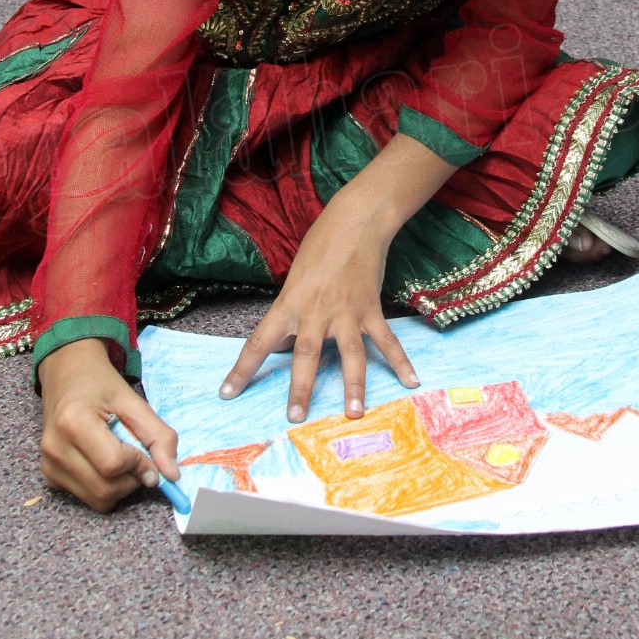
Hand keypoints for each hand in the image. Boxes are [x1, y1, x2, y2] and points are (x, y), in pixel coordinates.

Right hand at [39, 337, 179, 513]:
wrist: (67, 374)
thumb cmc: (101, 384)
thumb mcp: (134, 402)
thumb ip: (158, 436)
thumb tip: (172, 475)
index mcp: (74, 422)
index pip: (114, 464)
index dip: (140, 463)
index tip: (147, 451)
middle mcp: (55, 448)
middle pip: (106, 489)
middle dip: (132, 478)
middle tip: (135, 453)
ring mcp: (48, 465)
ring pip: (99, 500)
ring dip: (120, 485)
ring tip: (119, 455)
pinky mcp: (49, 476)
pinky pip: (88, 498)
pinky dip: (104, 486)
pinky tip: (102, 461)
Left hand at [218, 193, 418, 422]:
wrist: (355, 221)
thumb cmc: (319, 247)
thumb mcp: (295, 280)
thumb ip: (291, 314)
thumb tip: (287, 346)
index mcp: (289, 303)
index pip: (259, 341)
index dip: (241, 370)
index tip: (227, 394)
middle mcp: (315, 311)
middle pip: (306, 355)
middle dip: (300, 388)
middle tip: (295, 417)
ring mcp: (346, 311)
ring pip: (349, 354)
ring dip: (352, 385)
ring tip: (352, 413)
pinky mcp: (371, 308)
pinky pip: (386, 340)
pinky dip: (400, 362)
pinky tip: (410, 381)